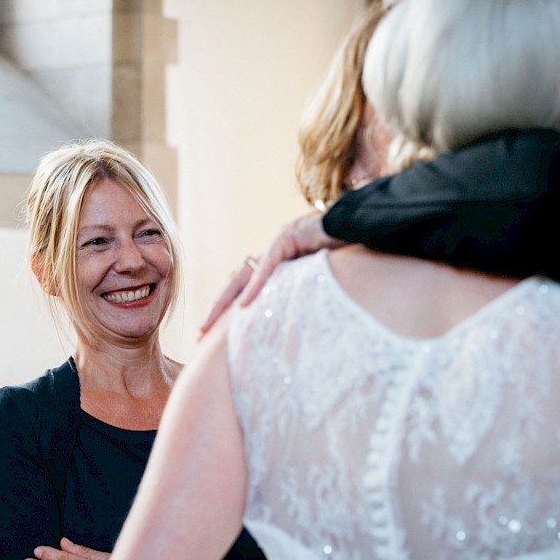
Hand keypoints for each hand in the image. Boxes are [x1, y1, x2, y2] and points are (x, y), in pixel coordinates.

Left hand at [198, 211, 343, 336]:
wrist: (360, 225)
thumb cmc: (346, 255)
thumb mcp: (318, 285)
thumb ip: (301, 300)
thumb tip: (295, 331)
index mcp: (276, 266)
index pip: (244, 289)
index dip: (228, 311)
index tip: (212, 335)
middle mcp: (271, 254)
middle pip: (235, 283)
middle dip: (216, 309)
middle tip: (200, 333)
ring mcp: (277, 244)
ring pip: (242, 275)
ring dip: (224, 301)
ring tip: (211, 324)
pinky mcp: (287, 237)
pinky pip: (267, 266)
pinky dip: (256, 287)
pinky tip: (244, 305)